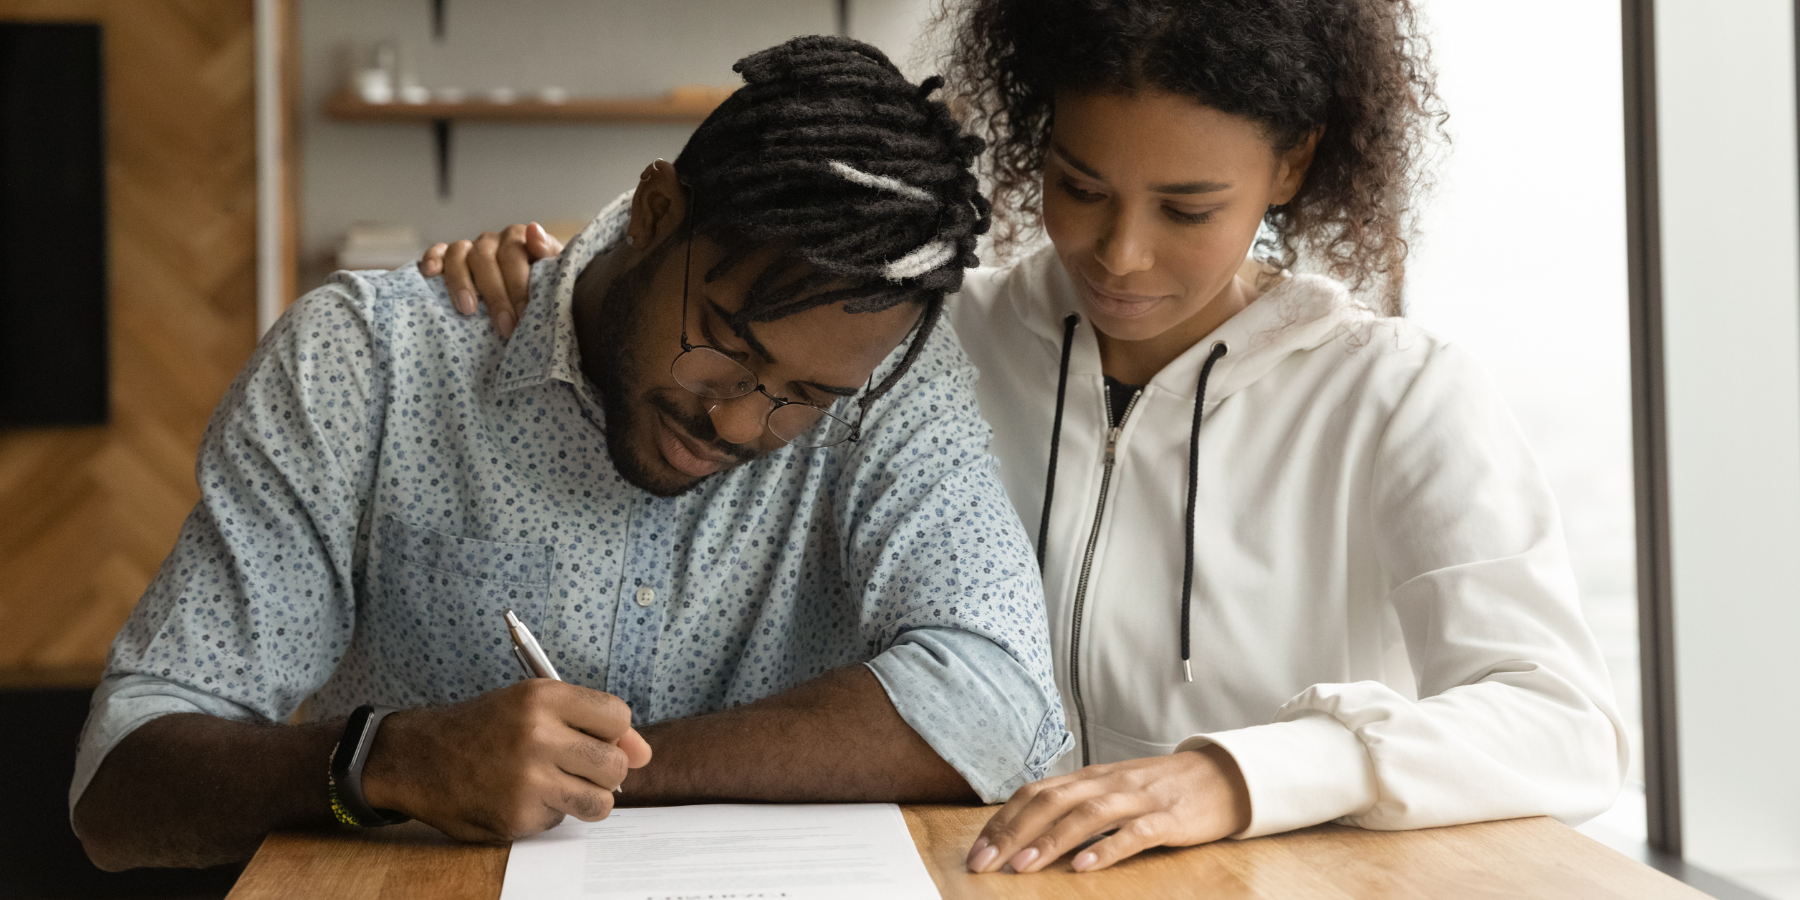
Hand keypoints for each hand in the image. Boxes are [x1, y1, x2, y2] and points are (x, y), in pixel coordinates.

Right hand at [361, 679, 652, 841]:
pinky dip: (549, 813)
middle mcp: (537, 735)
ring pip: (601, 801)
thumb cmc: (485, 727)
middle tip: (575, 766)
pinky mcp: (517, 816)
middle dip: (605, 770)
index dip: (613, 733)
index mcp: (543, 697)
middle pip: (616, 765)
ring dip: (586, 798)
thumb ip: (590, 722)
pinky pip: (562, 819)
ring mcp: (527, 780)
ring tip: (558, 785)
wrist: (418, 758)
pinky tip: (522, 797)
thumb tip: (644, 754)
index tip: (595, 738)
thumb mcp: (532, 705)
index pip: (618, 718)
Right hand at [418, 222, 562, 340]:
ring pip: (459, 255)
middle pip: (486, 258)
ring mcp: (469, 248)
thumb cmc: (541, 285)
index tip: (524, 314)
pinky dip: (432, 259)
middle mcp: (492, 241)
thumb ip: (548, 254)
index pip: (514, 254)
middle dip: (496, 294)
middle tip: (505, 326)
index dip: (519, 284)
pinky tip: (430, 273)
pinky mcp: (448, 257)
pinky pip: (437, 252)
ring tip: (468, 311)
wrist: (531, 293)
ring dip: (462, 283)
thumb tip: (534, 230)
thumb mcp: (553, 272)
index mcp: (519, 240)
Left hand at [965, 744, 1250, 873]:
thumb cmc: (1161, 789)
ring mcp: (1139, 799)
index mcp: (1090, 778)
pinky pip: (1135, 833)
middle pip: (1051, 802)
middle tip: (985, 862)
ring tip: (1022, 866)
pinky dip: (1107, 848)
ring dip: (1051, 841)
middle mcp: (1108, 783)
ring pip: (1087, 815)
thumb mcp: (1112, 790)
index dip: (1003, 820)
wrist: (1223, 776)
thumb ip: (1075, 804)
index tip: (977, 851)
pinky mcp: (1169, 818)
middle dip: (1013, 833)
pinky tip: (1084, 867)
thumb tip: (1027, 829)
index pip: (1035, 793)